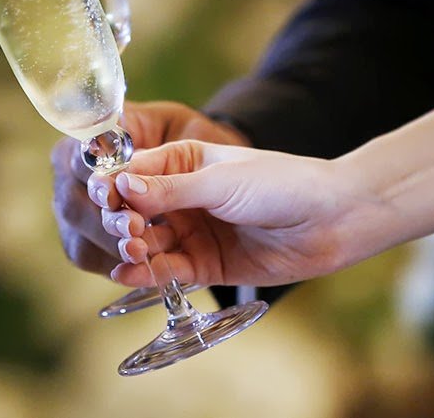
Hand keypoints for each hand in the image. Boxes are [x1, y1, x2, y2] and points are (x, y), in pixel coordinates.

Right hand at [87, 140, 379, 286]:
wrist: (331, 220)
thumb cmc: (280, 184)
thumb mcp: (220, 181)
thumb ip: (170, 189)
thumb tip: (122, 187)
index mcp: (180, 162)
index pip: (133, 172)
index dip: (114, 185)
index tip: (102, 196)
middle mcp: (179, 197)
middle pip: (134, 210)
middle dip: (122, 218)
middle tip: (125, 227)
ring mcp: (190, 231)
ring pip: (147, 242)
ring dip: (133, 246)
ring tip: (130, 248)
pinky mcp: (203, 265)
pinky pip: (167, 269)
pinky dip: (146, 272)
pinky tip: (128, 271)